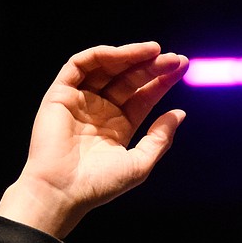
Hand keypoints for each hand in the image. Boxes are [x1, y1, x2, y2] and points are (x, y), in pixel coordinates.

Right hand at [0, 41, 188, 237]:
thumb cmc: (100, 184)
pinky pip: (79, 66)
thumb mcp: (140, 162)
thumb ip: (160, 138)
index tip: (181, 68)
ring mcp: (80, 101)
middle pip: (129, 79)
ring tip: (154, 51)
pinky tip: (123, 54)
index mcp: (118, 126)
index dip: (161, 81)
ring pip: (106, 68)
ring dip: (130, 56)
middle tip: (174, 59)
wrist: (64, 191)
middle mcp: (100, 111)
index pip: (143, 97)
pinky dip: (100, 55)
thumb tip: (180, 113)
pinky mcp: (60, 94)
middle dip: (151, 66)